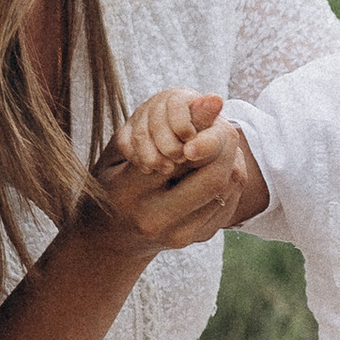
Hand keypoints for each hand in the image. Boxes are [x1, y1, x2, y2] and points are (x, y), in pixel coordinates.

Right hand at [86, 113, 259, 256]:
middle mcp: (154, 220)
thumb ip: (163, 124)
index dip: (201, 128)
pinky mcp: (198, 238)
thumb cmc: (111, 182)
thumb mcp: (122, 150)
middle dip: (223, 144)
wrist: (109, 240)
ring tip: (218, 141)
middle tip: (220, 125)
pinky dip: (230, 175)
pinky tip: (217, 163)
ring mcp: (179, 234)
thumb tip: (216, 99)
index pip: (174, 156)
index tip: (212, 106)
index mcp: (126, 194)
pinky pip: (230, 201)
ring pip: (226, 188)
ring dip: (230, 157)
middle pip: (212, 177)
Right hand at [117, 87, 223, 177]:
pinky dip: (136, 158)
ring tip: (167, 168)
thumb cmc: (205, 140)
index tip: (191, 148)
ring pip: (141, 134)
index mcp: (183, 97)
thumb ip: (211, 124)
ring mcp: (142, 116)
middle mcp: (160, 103)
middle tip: (180, 159)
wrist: (188, 148)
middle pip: (157, 121)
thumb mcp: (213, 132)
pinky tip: (149, 169)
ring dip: (153, 155)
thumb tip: (216, 100)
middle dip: (169, 144)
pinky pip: (125, 142)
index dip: (183, 126)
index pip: (177, 104)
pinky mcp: (127, 130)